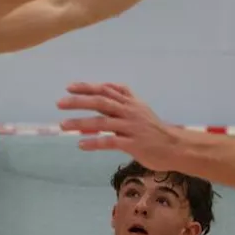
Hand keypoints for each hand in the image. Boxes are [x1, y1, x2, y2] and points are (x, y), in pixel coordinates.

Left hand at [57, 82, 182, 170]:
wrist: (175, 147)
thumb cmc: (154, 129)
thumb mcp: (140, 108)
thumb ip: (124, 97)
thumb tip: (106, 86)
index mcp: (130, 102)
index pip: (105, 89)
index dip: (87, 87)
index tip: (69, 87)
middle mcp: (129, 111)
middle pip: (101, 102)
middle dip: (78, 102)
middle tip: (60, 103)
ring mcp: (131, 127)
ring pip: (102, 122)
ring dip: (81, 123)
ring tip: (63, 125)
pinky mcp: (134, 144)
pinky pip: (111, 142)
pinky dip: (94, 142)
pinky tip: (81, 145)